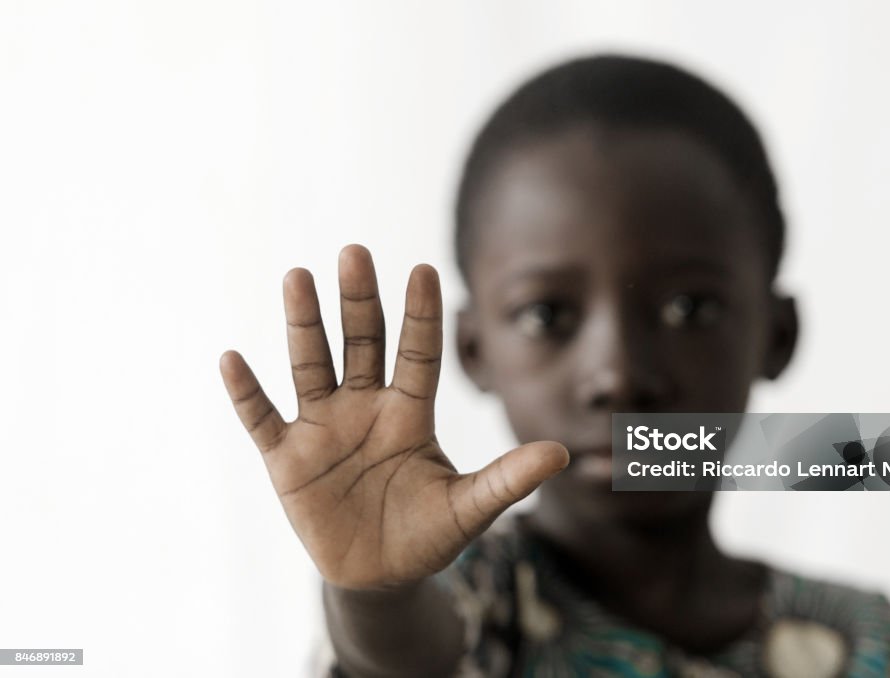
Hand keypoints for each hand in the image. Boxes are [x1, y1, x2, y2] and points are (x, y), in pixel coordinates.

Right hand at [219, 245, 567, 588]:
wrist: (379, 576)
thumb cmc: (428, 535)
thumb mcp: (469, 508)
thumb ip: (508, 479)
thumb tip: (563, 453)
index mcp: (410, 414)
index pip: (417, 354)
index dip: (420, 315)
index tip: (423, 270)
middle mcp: (365, 409)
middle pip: (362, 344)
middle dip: (358, 301)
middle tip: (355, 251)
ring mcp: (323, 430)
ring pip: (311, 366)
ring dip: (304, 325)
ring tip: (298, 276)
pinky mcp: (287, 460)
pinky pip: (262, 420)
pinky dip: (247, 393)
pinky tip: (232, 359)